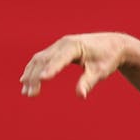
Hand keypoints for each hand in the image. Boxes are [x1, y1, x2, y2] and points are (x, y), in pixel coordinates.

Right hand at [19, 32, 139, 99]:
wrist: (113, 44)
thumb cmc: (108, 58)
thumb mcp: (100, 72)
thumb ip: (88, 82)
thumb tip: (81, 96)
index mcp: (74, 46)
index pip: (59, 59)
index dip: (50, 69)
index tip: (42, 80)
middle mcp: (63, 43)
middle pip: (44, 60)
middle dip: (35, 76)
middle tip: (30, 95)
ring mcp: (59, 45)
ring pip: (39, 59)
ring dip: (30, 74)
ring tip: (25, 92)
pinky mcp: (58, 49)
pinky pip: (41, 59)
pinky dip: (33, 69)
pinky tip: (26, 80)